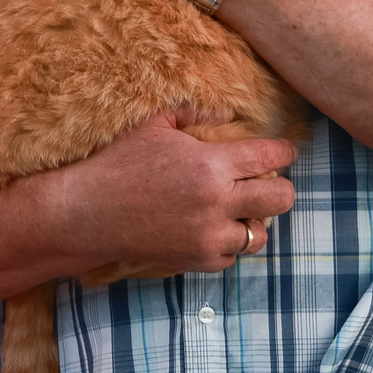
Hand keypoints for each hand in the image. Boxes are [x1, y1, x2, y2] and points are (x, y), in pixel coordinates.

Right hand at [50, 116, 298, 275]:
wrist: (87, 214)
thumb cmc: (118, 164)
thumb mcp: (154, 126)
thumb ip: (194, 114)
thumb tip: (225, 112)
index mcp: (210, 164)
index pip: (269, 157)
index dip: (284, 152)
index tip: (285, 152)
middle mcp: (217, 202)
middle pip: (281, 199)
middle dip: (279, 188)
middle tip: (265, 182)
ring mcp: (209, 236)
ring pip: (261, 234)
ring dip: (253, 220)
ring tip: (236, 210)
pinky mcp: (197, 260)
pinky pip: (232, 255)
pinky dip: (227, 243)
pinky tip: (211, 228)